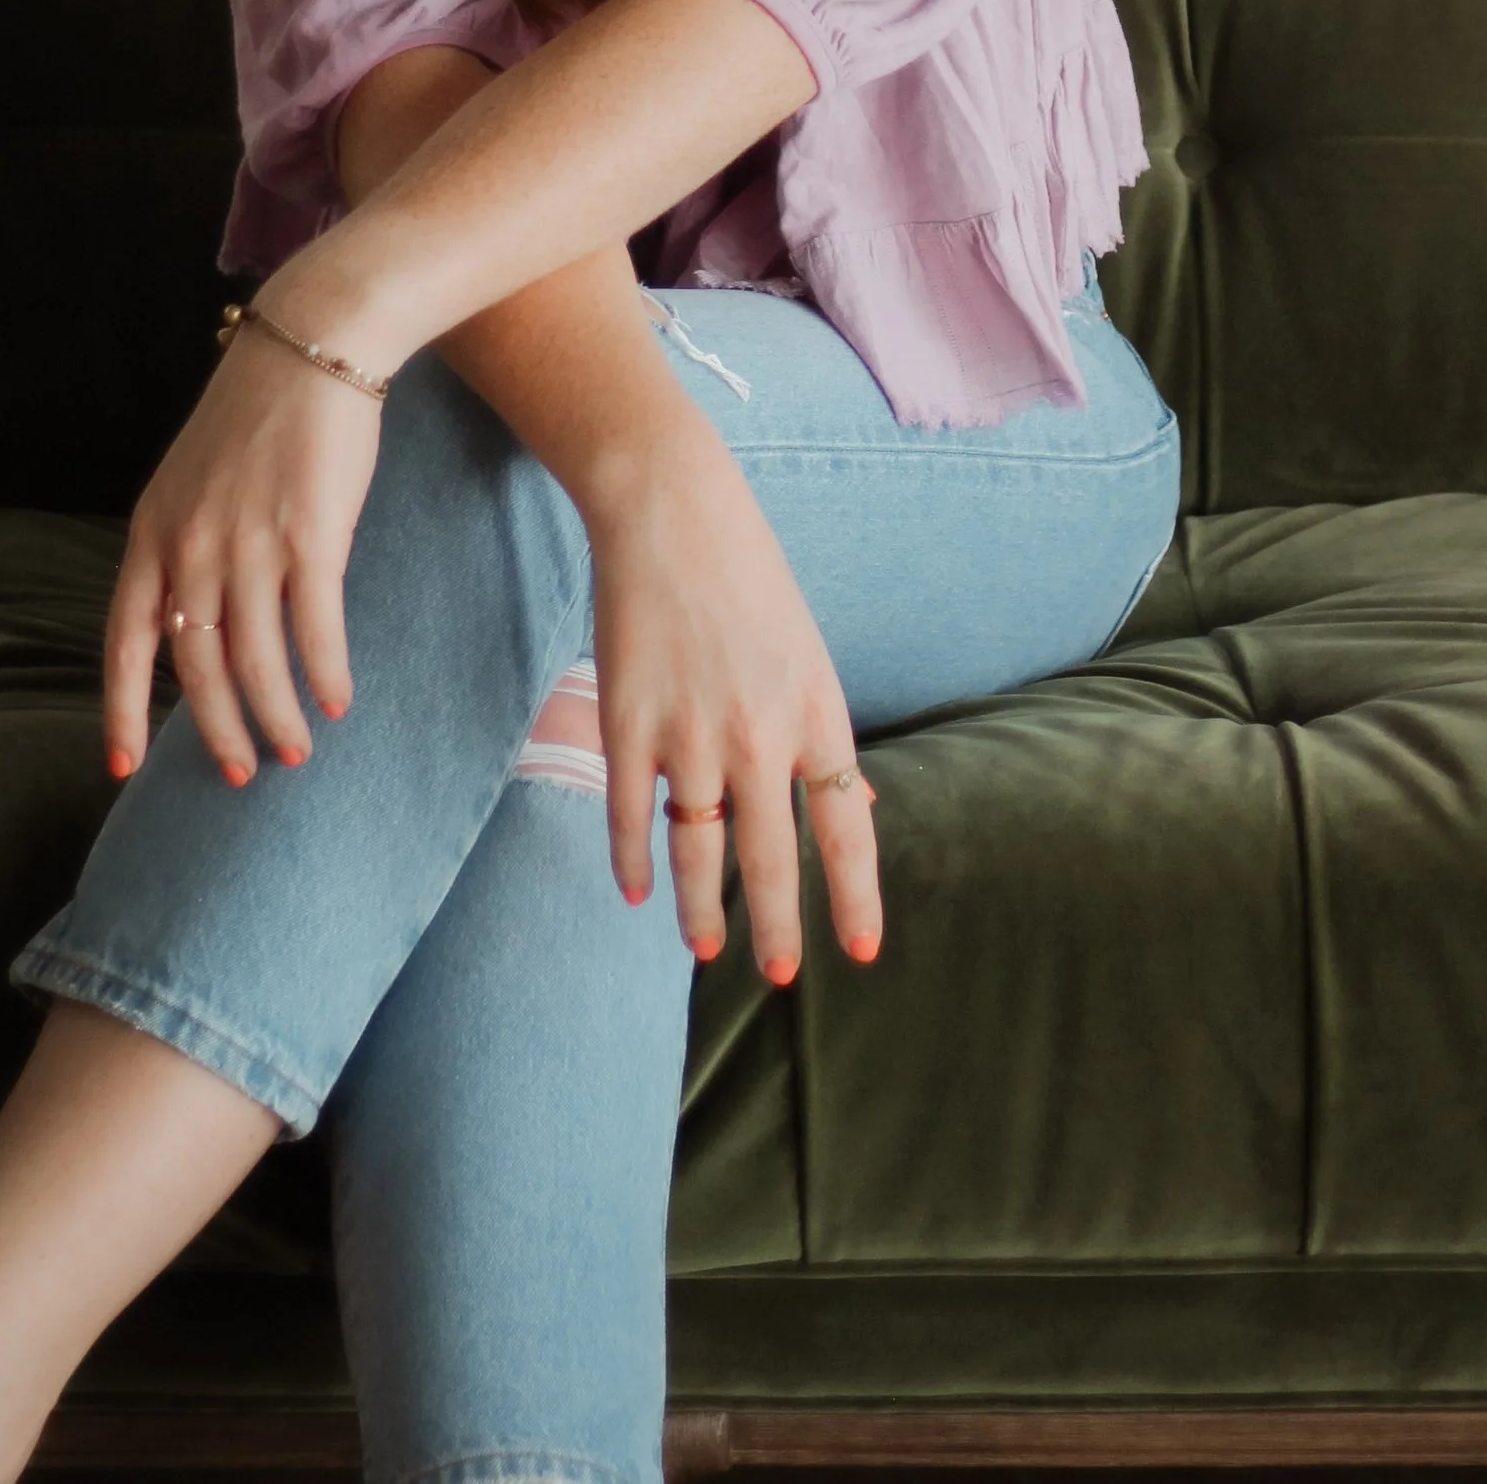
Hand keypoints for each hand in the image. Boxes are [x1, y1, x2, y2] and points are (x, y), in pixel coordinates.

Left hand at [103, 315, 384, 785]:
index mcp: (152, 531)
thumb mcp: (192, 478)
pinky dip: (326, 674)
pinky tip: (338, 700)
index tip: (124, 768)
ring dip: (277, 717)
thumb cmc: (259, 412)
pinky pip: (314, 630)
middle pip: (195, 667)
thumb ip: (187, 546)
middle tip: (242, 772)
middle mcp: (191, 545)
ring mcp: (248, 543)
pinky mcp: (309, 536)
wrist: (313, 345)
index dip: (121, 708)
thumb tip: (203, 622)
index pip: (125, 640)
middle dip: (217, 730)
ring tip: (296, 749)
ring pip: (254, 661)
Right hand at [587, 412, 881, 983]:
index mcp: (815, 711)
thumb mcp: (806, 654)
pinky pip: (633, 815)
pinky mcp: (627, 723)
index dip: (854, 895)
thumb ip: (820, 737)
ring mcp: (689, 733)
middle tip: (778, 976)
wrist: (670, 511)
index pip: (846, 825)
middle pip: (770, 858)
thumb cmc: (747, 578)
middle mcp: (758, 734)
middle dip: (774, 927)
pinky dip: (632, 859)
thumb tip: (857, 809)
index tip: (859, 951)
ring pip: (697, 850)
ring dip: (699, 909)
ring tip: (704, 947)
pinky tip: (636, 889)